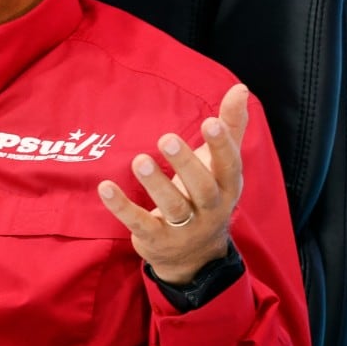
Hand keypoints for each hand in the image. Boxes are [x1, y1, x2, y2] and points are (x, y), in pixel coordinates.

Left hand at [97, 83, 248, 284]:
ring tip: (139, 160)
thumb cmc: (207, 196)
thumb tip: (241, 89)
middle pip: (203, 188)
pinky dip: (122, 207)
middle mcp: (210, 209)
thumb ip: (231, 128)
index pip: (229, 166)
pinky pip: (139, 223)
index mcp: (227, 188)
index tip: (211, 121)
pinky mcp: (156, 239)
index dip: (221, 145)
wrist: (195, 256)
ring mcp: (184, 228)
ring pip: (173, 207)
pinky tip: (106, 187)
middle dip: (186, 164)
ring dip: (155, 184)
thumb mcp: (222, 166)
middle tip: (166, 138)